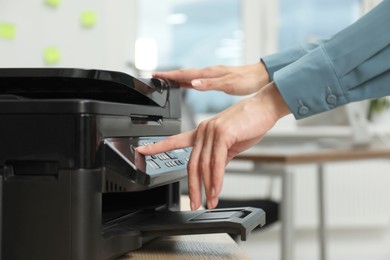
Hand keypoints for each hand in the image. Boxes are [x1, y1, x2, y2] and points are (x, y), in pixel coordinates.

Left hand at [137, 82, 289, 209]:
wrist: (264, 108)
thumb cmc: (249, 123)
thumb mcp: (231, 144)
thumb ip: (220, 157)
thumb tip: (214, 173)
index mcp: (202, 132)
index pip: (175, 141)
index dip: (157, 146)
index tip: (142, 150)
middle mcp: (203, 130)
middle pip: (192, 163)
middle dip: (193, 186)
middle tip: (195, 203)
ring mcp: (211, 131)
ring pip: (203, 165)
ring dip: (206, 187)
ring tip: (209, 201)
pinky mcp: (222, 134)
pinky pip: (216, 162)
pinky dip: (216, 179)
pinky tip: (216, 190)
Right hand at [153, 62, 269, 95]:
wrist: (260, 76)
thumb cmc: (247, 80)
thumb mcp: (228, 84)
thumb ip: (210, 85)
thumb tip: (193, 84)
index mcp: (209, 74)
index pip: (185, 74)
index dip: (170, 75)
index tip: (157, 75)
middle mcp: (209, 73)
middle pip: (185, 74)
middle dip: (170, 75)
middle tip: (156, 77)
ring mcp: (212, 75)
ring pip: (190, 76)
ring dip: (178, 78)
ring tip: (166, 81)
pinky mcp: (216, 79)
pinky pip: (197, 79)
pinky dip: (188, 81)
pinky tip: (186, 85)